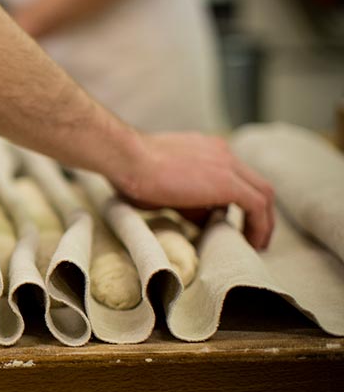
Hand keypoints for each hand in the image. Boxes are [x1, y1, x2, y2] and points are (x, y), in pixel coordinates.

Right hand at [114, 131, 274, 249]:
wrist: (128, 158)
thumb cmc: (135, 172)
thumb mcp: (167, 188)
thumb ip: (190, 200)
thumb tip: (204, 220)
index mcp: (207, 149)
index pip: (235, 175)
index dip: (240, 200)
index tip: (235, 220)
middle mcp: (222, 152)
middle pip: (255, 183)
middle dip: (259, 212)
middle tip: (254, 235)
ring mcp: (227, 164)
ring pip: (263, 193)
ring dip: (263, 220)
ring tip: (256, 243)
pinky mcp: (228, 182)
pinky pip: (257, 205)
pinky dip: (260, 225)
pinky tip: (252, 242)